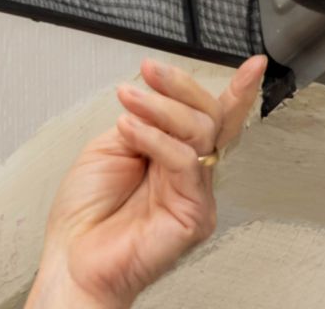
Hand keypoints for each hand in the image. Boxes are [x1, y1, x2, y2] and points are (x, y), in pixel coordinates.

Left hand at [28, 55, 268, 308]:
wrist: (71, 258)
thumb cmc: (85, 213)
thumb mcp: (112, 146)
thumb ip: (144, 122)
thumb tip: (161, 100)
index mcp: (173, 156)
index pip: (211, 120)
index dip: (237, 92)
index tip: (253, 65)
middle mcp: (190, 174)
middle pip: (209, 118)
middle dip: (180, 86)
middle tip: (150, 71)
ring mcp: (195, 194)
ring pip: (199, 133)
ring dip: (161, 108)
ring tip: (129, 99)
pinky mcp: (194, 215)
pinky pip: (184, 162)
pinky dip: (155, 139)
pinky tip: (131, 130)